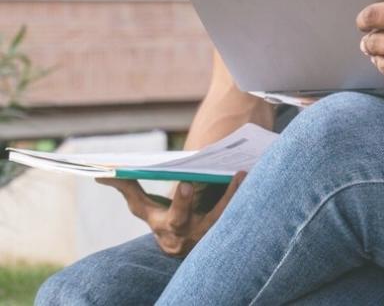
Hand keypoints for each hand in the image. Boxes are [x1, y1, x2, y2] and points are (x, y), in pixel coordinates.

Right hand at [99, 172, 244, 256]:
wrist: (192, 250)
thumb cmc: (169, 219)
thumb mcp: (151, 208)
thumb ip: (131, 188)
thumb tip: (101, 174)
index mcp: (155, 222)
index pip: (139, 204)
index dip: (128, 188)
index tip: (121, 172)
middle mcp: (175, 233)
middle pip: (176, 218)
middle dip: (180, 201)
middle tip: (185, 182)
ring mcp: (199, 237)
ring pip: (213, 218)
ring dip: (226, 196)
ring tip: (238, 173)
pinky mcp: (219, 235)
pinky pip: (230, 215)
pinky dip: (237, 196)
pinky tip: (244, 176)